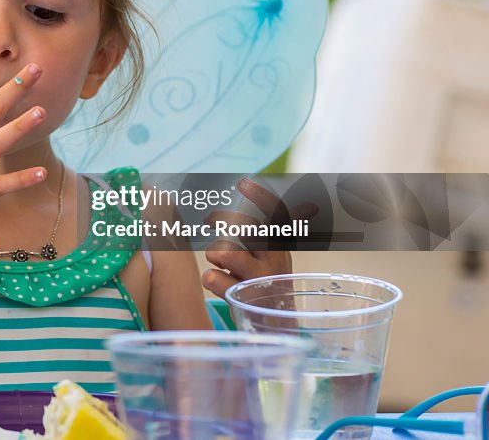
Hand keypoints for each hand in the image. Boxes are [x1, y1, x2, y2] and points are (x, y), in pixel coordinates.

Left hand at [201, 178, 317, 299]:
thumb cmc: (267, 282)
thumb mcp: (273, 256)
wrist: (275, 329)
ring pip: (224, 251)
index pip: (276, 216)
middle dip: (222, 220)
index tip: (243, 182)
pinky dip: (210, 279)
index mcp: (280, 247)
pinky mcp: (242, 299)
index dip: (262, 197)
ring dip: (214, 253)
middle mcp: (274, 261)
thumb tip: (301, 203)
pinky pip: (212, 277)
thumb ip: (269, 229)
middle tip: (210, 220)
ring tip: (220, 262)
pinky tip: (220, 284)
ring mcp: (258, 281)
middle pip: (245, 227)